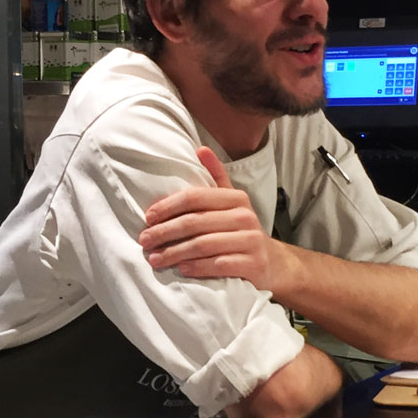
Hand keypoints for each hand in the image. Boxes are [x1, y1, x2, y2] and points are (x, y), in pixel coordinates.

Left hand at [139, 147, 287, 291]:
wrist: (272, 262)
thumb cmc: (241, 230)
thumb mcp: (232, 202)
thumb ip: (217, 177)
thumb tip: (200, 149)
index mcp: (236, 198)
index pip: (195, 197)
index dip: (168, 206)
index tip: (148, 217)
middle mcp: (245, 217)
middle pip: (195, 222)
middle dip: (164, 232)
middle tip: (145, 240)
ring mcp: (251, 241)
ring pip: (203, 245)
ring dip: (174, 253)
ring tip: (155, 258)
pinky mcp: (253, 264)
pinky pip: (218, 265)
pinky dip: (197, 268)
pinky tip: (182, 269)